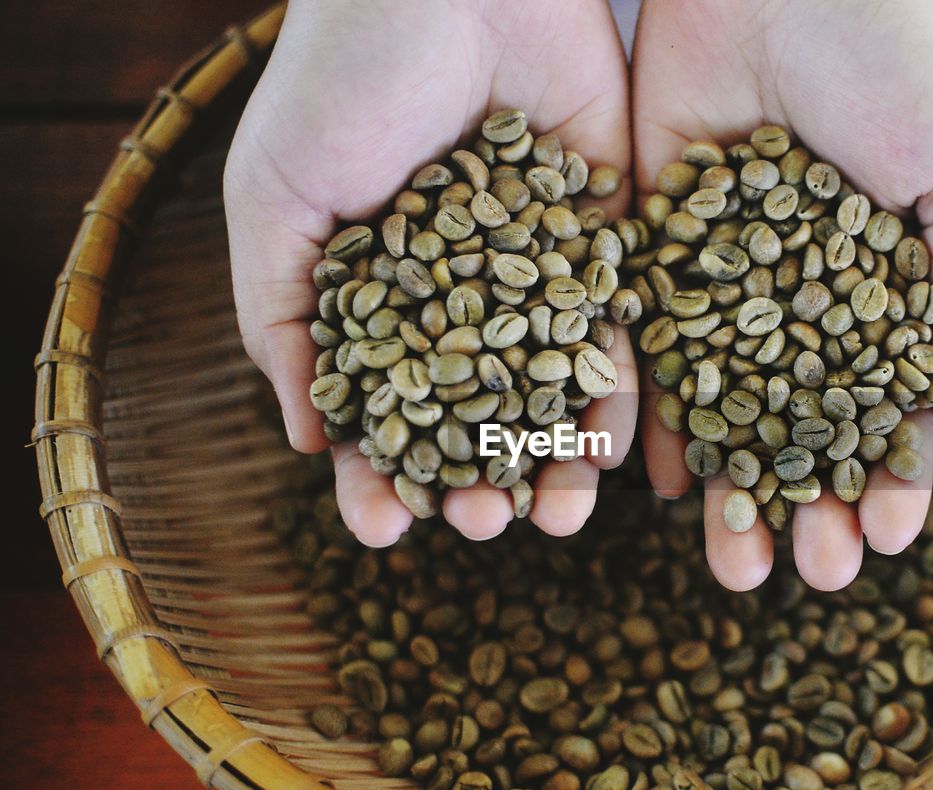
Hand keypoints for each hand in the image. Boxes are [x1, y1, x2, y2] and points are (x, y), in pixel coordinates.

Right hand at [226, 0, 635, 546]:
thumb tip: (308, 439)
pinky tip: (609, 455)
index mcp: (384, 295)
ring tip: (558, 521)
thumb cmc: (337, 79)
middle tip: (479, 526)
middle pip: (478, 414)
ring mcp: (539, 272)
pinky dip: (616, 393)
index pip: (386, 408)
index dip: (380, 472)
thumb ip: (281, 319)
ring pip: (553, 389)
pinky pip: (619, 329)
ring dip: (553, 462)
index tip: (380, 527)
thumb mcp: (275, 202)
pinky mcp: (606, 238)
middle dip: (476, 479)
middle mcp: (465, 296)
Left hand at [631, 0, 932, 589]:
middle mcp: (797, 300)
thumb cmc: (899, 65)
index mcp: (880, 289)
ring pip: (723, 408)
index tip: (888, 541)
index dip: (888, 475)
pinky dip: (653, 417)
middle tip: (808, 578)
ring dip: (729, 492)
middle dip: (805, 505)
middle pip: (798, 427)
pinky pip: (650, 351)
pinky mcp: (651, 253)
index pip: (883, 406)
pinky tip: (658, 485)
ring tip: (736, 567)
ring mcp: (721, 282)